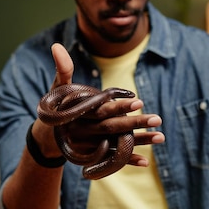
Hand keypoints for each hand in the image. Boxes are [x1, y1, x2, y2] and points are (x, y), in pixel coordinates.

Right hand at [42, 43, 164, 166]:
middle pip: (114, 127)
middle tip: (158, 119)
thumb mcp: (58, 88)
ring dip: (139, 142)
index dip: (120, 106)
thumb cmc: (57, 106)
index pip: (103, 109)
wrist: (47, 137)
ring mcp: (93, 144)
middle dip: (136, 123)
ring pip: (117, 144)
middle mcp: (88, 130)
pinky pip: (113, 159)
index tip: (139, 100)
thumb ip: (63, 68)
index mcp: (82, 112)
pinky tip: (145, 162)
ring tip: (161, 137)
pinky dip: (128, 160)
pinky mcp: (96, 154)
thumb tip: (57, 45)